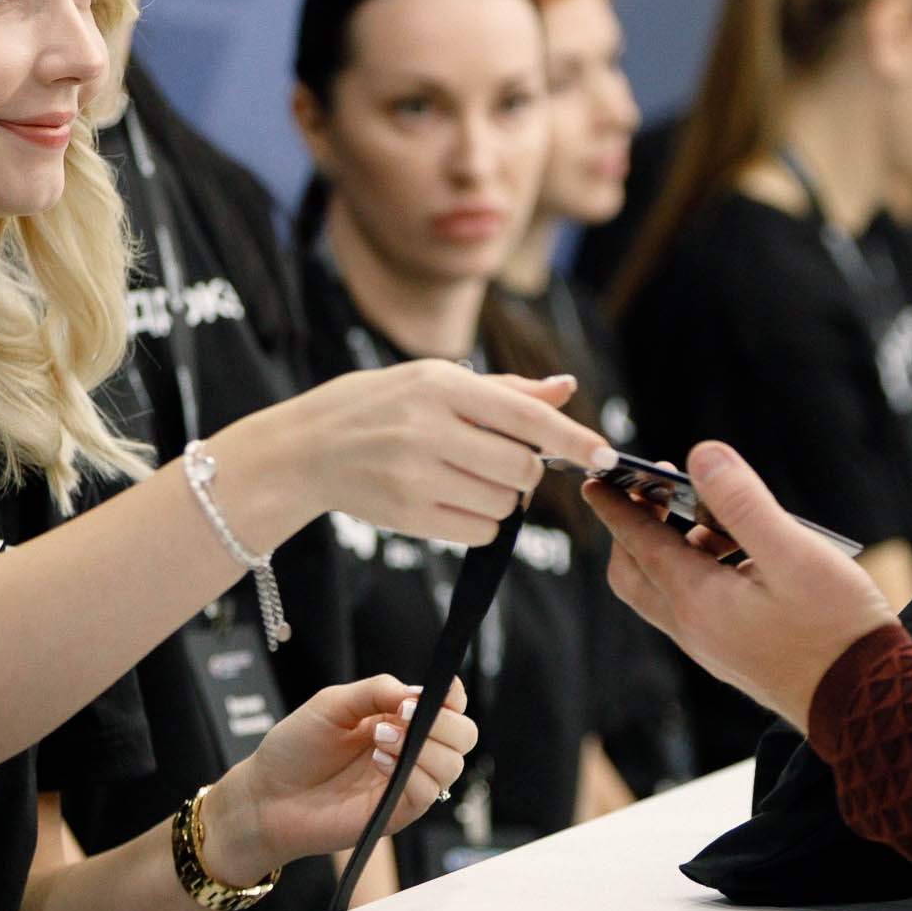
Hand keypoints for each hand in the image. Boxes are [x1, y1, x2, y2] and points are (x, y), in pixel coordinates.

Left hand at [203, 676, 475, 874]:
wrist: (266, 796)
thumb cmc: (295, 749)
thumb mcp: (334, 703)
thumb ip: (378, 690)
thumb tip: (419, 692)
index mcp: (401, 720)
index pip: (450, 705)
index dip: (451, 696)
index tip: (431, 693)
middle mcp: (411, 750)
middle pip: (464, 734)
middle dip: (443, 721)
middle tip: (403, 715)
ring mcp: (406, 783)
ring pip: (453, 764)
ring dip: (425, 746)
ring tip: (380, 740)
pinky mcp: (398, 812)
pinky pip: (430, 792)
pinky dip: (411, 772)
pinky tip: (378, 763)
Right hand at [215, 363, 615, 547]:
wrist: (305, 448)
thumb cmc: (380, 406)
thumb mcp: (434, 379)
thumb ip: (506, 391)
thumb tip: (566, 389)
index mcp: (441, 384)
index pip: (524, 414)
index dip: (571, 437)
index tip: (606, 454)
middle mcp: (428, 427)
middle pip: (521, 468)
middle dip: (528, 471)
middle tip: (504, 461)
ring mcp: (414, 474)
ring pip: (503, 504)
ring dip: (503, 498)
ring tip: (467, 476)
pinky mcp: (407, 515)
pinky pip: (478, 531)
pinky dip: (482, 521)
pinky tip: (453, 500)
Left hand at [584, 442, 895, 734]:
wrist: (867, 702)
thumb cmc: (836, 628)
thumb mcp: (793, 553)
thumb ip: (743, 503)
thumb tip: (702, 456)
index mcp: (699, 601)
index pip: (639, 544)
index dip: (617, 507)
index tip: (596, 480)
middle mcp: (694, 628)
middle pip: (635, 573)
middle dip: (634, 528)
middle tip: (658, 490)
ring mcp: (712, 647)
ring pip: (665, 591)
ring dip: (674, 548)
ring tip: (714, 515)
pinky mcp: (733, 654)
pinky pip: (694, 606)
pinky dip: (699, 571)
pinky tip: (741, 552)